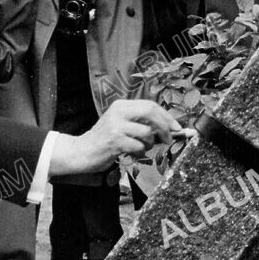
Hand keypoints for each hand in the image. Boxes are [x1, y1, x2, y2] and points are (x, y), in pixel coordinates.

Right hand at [51, 100, 181, 176]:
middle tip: (169, 139)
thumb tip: (170, 128)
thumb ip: (140, 123)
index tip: (177, 127)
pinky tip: (130, 154)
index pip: (150, 105)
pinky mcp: (114, 141)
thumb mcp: (121, 125)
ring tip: (139, 148)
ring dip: (149, 144)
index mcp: (121, 105)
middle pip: (151, 113)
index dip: (167, 116)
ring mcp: (116, 126)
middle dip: (165, 127)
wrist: (81, 152)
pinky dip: (139, 153)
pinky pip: (139, 146)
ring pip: (147, 133)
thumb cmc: (104, 141)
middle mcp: (118, 112)